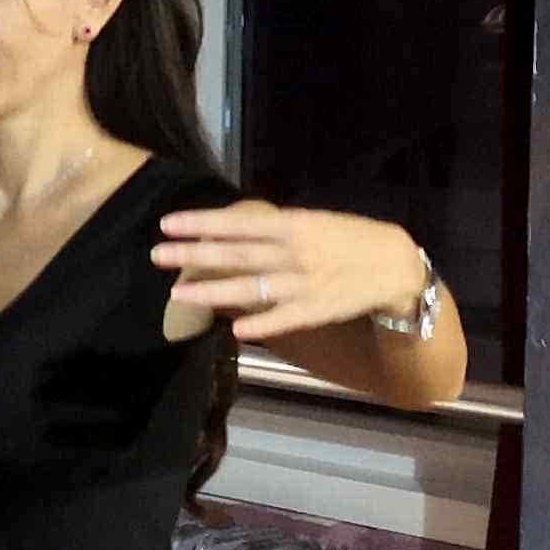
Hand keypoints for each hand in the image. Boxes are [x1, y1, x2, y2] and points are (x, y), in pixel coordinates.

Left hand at [152, 198, 426, 342]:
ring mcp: (304, 284)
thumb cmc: (345, 238)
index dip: (202, 223)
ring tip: (179, 294)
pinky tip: (233, 327)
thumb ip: (272, 228)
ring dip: (213, 291)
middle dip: (194, 256)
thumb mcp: (310, 222)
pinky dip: (260, 323)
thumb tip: (228, 227)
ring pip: (251, 288)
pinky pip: (282, 319)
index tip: (168, 224)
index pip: (238, 223)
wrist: (393, 264)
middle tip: (157, 256)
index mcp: (293, 225)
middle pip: (236, 255)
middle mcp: (294, 253)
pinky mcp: (315, 311)